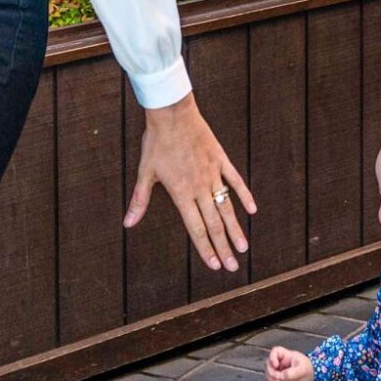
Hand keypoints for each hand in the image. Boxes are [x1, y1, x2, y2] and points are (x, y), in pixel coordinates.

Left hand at [125, 93, 255, 272]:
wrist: (171, 112)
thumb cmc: (156, 142)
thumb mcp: (145, 172)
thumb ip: (140, 201)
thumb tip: (127, 224)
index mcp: (181, 193)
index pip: (196, 228)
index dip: (205, 248)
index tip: (214, 265)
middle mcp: (200, 187)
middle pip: (214, 223)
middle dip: (224, 247)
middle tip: (233, 267)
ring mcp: (213, 174)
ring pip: (227, 207)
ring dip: (235, 228)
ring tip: (244, 247)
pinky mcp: (220, 160)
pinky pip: (235, 181)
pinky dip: (244, 195)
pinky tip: (252, 209)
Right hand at [266, 347, 314, 380]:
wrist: (313, 378)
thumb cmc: (309, 369)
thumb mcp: (301, 370)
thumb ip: (291, 373)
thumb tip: (282, 376)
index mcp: (287, 355)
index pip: (275, 351)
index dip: (272, 357)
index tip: (276, 365)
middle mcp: (282, 361)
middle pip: (269, 362)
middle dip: (271, 370)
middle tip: (278, 377)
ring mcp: (281, 369)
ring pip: (269, 370)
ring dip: (270, 376)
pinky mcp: (280, 377)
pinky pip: (271, 378)